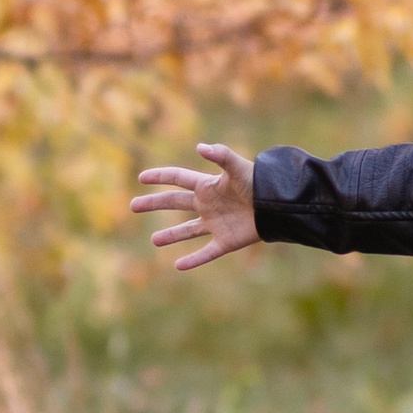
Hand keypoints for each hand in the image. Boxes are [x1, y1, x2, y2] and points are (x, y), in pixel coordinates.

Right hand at [130, 141, 261, 272]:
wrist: (279, 205)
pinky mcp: (225, 241)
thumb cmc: (259, 183)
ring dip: (171, 235)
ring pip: (187, 230)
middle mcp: (208, 204)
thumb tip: (199, 146)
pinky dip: (193, 260)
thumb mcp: (238, 167)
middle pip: (175, 203)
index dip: (160, 177)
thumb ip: (220, 155)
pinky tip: (177, 266)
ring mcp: (215, 223)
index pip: (178, 179)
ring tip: (154, 240)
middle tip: (133, 205)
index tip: (142, 178)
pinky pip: (206, 252)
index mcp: (207, 185)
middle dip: (154, 203)